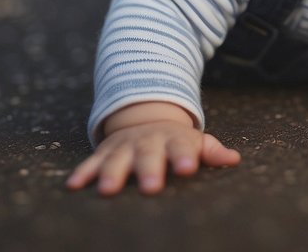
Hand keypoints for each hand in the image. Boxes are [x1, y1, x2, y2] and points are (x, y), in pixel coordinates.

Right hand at [66, 102, 240, 194]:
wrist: (146, 118)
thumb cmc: (176, 140)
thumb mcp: (195, 142)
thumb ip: (211, 151)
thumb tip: (234, 159)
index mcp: (173, 139)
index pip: (181, 147)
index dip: (185, 157)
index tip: (188, 169)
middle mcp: (147, 142)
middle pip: (148, 155)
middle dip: (148, 170)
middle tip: (151, 187)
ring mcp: (124, 146)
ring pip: (117, 159)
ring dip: (112, 173)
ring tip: (108, 190)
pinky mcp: (105, 152)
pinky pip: (91, 162)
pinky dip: (83, 173)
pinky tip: (74, 186)